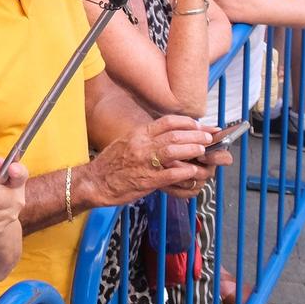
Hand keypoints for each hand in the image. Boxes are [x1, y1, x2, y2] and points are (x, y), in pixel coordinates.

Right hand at [86, 115, 211, 206]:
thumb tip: (168, 137)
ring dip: (192, 149)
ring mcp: (145, 162)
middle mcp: (142, 145)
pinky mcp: (147, 180)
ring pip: (174, 150)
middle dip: (196, 135)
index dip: (188, 123)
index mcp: (139, 134)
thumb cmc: (111, 164)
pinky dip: (184, 171)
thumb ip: (147, 139)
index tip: (200, 126)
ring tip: (203, 151)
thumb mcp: (127, 142)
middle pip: (175, 135)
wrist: (94, 182)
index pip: (168, 122)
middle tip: (210, 138)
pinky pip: (170, 174)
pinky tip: (193, 171)